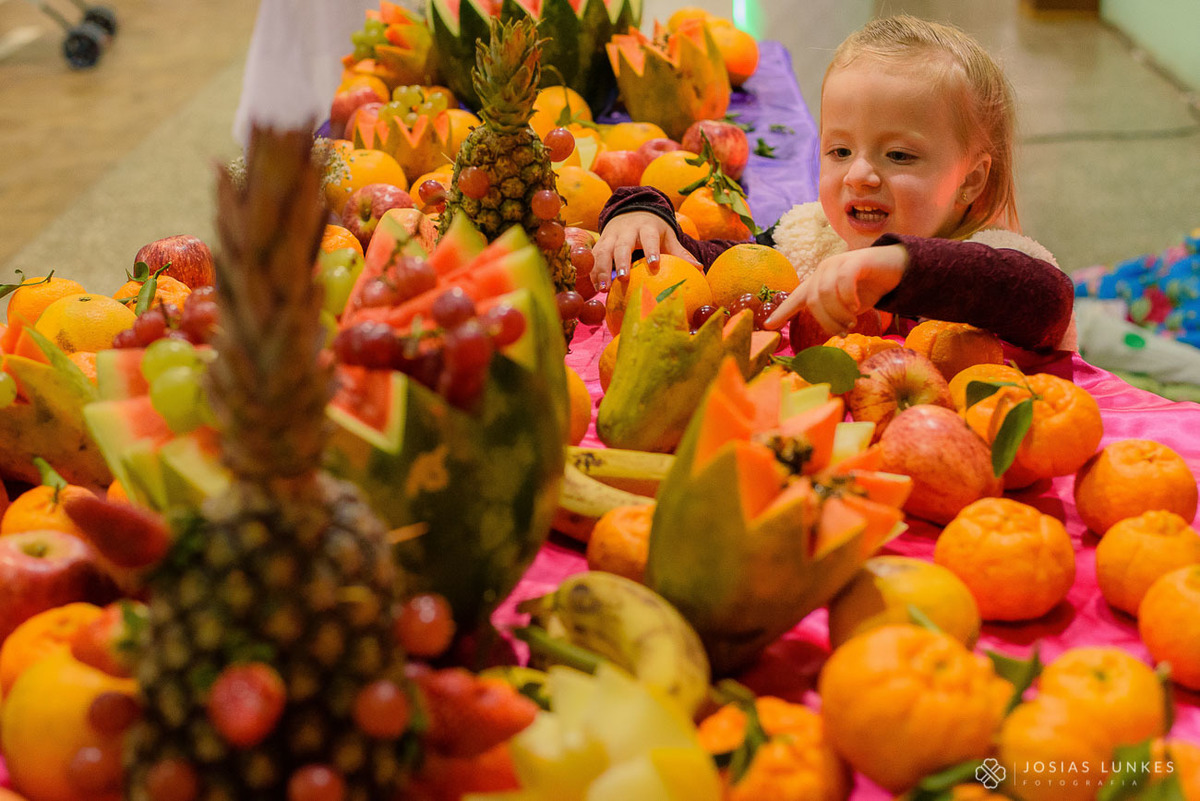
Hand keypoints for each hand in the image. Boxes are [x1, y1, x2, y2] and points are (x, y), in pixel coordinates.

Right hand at [590, 212, 700, 291]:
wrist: (631, 211)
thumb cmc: (653, 229)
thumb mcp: (667, 236)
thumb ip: (680, 253)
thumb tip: (700, 269)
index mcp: (646, 227)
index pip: (649, 238)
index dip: (651, 250)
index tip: (655, 265)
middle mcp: (626, 231)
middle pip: (622, 245)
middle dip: (621, 261)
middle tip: (623, 279)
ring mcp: (610, 236)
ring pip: (602, 251)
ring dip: (601, 270)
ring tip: (603, 288)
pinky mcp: (600, 243)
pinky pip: (593, 257)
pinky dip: (593, 272)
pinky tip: (594, 287)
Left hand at [764, 244, 907, 332]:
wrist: (897, 268)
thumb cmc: (869, 289)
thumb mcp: (847, 306)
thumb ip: (834, 314)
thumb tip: (831, 333)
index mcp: (818, 283)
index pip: (796, 298)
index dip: (782, 312)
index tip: (768, 326)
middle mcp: (823, 271)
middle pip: (813, 301)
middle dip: (827, 322)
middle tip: (844, 332)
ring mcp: (837, 263)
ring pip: (826, 293)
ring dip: (840, 314)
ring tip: (852, 323)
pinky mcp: (854, 260)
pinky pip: (843, 282)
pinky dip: (848, 298)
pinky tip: (857, 307)